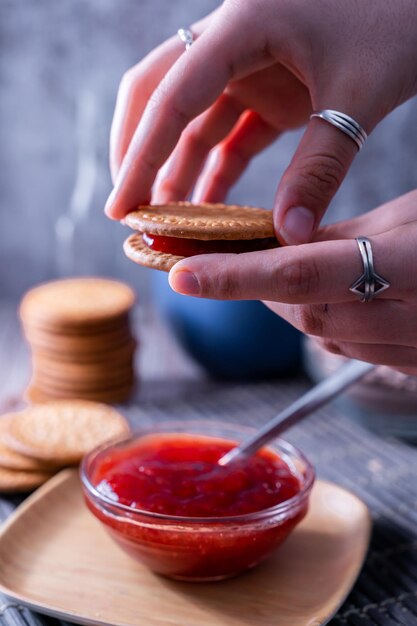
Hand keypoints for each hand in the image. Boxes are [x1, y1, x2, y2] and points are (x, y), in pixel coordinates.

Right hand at [105, 0, 416, 242]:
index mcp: (244, 23)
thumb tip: (289, 236)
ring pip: (193, 119)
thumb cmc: (399, 17)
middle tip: (128, 208)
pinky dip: (218, 169)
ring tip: (166, 221)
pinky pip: (232, 132)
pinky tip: (210, 208)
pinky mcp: (272, 86)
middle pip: (160, 96)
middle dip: (139, 153)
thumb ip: (321, 166)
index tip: (121, 206)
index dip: (140, 156)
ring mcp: (251, 64)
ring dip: (177, 169)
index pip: (172, 96)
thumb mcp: (360, 92)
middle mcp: (234, 40)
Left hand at [167, 190, 416, 373]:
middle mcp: (404, 317)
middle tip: (227, 258)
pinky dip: (320, 318)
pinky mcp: (407, 364)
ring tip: (277, 269)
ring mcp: (407, 349)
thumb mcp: (412, 215)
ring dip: (285, 302)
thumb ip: (346, 234)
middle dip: (255, 286)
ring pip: (316, 331)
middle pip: (298, 309)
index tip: (181, 275)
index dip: (234, 276)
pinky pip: (344, 345)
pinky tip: (324, 294)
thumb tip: (284, 240)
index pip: (298, 273)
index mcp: (409, 266)